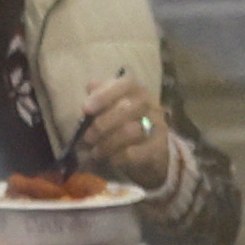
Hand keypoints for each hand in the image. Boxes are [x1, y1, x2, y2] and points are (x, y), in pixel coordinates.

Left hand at [79, 75, 169, 190]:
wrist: (152, 151)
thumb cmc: (125, 122)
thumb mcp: (112, 105)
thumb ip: (101, 94)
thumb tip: (91, 86)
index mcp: (137, 90)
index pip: (125, 84)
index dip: (104, 95)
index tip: (85, 109)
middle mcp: (151, 105)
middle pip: (126, 108)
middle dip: (102, 124)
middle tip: (87, 137)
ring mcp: (158, 127)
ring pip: (130, 131)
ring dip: (107, 142)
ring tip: (95, 151)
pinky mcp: (159, 149)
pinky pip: (135, 152)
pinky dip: (118, 156)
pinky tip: (110, 159)